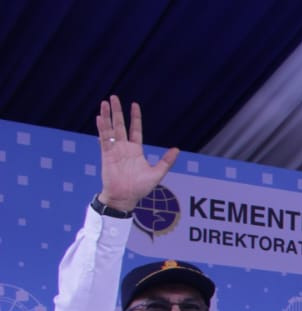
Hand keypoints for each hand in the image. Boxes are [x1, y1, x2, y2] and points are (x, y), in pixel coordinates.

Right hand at [95, 96, 177, 211]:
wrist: (125, 198)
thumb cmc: (140, 188)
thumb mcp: (157, 173)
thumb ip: (166, 161)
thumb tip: (177, 149)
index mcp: (136, 150)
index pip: (135, 130)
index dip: (135, 118)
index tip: (134, 104)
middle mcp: (124, 148)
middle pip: (120, 125)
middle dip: (117, 111)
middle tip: (113, 97)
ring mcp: (114, 150)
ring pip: (110, 129)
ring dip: (107, 116)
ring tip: (104, 103)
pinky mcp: (106, 155)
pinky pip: (104, 139)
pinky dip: (102, 129)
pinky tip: (99, 118)